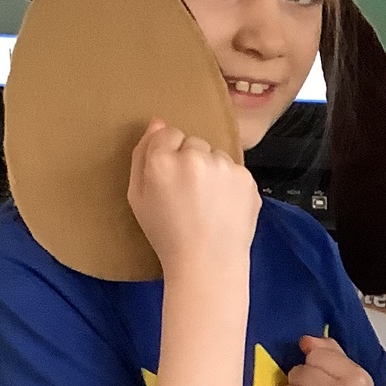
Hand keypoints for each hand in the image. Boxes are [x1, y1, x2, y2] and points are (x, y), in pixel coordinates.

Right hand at [127, 119, 259, 276]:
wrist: (207, 264)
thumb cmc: (166, 235)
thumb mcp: (138, 198)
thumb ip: (142, 155)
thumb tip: (158, 122)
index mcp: (163, 160)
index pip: (167, 133)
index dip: (168, 156)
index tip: (170, 179)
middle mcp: (195, 156)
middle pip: (193, 143)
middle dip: (190, 161)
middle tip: (189, 194)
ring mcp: (225, 166)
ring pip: (216, 155)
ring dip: (212, 170)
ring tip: (208, 203)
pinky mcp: (247, 178)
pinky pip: (234, 171)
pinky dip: (230, 184)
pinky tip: (223, 207)